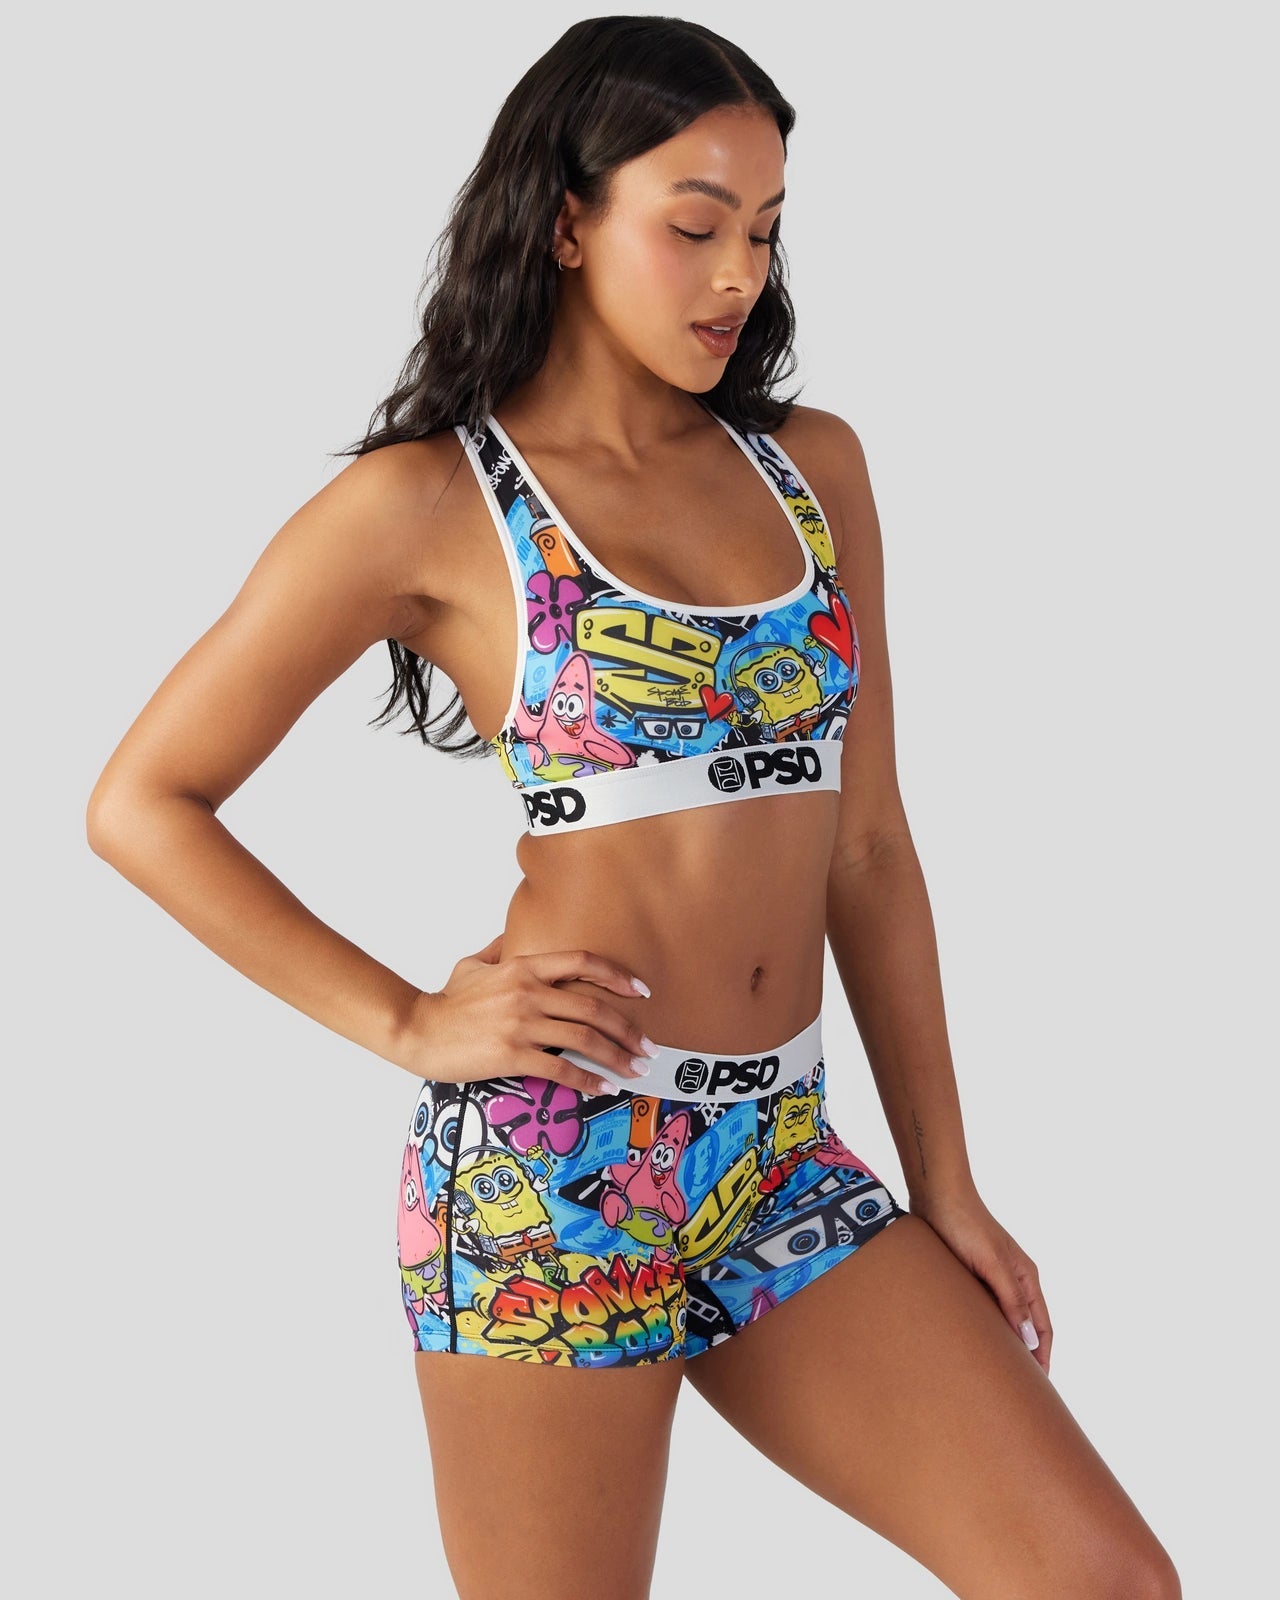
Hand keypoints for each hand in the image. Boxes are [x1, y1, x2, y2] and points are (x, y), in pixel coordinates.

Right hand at [396, 933, 655, 1095]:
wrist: (418, 1030)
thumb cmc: (447, 1001)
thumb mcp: (474, 964)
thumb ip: (502, 949)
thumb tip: (516, 934)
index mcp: (523, 966)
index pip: (583, 962)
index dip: (617, 975)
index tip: (642, 991)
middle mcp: (528, 991)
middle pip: (593, 1006)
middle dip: (628, 1028)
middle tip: (648, 1046)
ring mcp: (521, 1023)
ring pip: (584, 1037)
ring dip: (617, 1055)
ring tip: (636, 1069)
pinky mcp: (513, 1053)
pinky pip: (562, 1067)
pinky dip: (588, 1079)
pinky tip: (604, 1087)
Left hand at [913, 1188, 1052, 1374]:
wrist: (936, 1196)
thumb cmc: (965, 1225)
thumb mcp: (992, 1262)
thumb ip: (1010, 1297)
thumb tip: (1028, 1337)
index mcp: (1026, 1276)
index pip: (1044, 1325)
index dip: (1043, 1355)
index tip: (1039, 1384)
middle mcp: (1013, 1279)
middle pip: (1026, 1326)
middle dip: (1025, 1355)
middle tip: (1017, 1386)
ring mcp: (991, 1278)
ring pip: (1003, 1319)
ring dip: (1003, 1343)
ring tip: (994, 1371)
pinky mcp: (970, 1275)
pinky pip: (982, 1309)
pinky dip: (983, 1328)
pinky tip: (971, 1341)